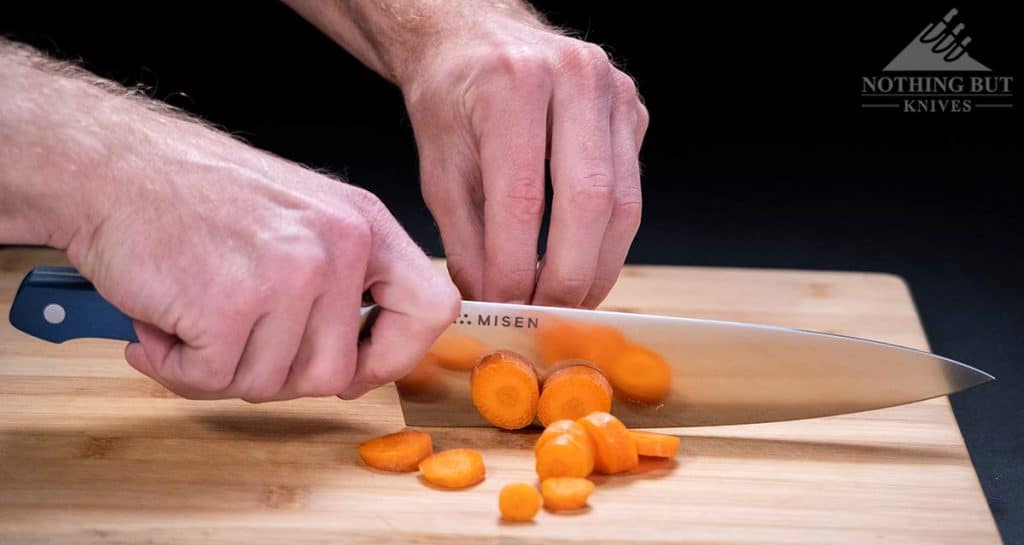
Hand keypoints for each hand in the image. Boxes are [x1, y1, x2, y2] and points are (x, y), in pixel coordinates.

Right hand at [82, 132, 458, 401]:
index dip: (396, 355)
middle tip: (230, 337)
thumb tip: (359, 368)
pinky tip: (160, 324)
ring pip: (270, 385)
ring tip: (190, 313)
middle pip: (334, 374)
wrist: (111, 165)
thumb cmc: (198, 196)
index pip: (433, 309)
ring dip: (218, 368)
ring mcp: (289, 274)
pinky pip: (212, 381)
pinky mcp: (230, 304)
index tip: (354, 366)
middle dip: (274, 373)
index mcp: (364, 224)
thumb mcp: (301, 217)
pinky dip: (176, 367)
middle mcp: (339, 246)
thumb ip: (343, 285)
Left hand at [401, 13, 647, 307]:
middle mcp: (572, 77)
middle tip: (543, 315)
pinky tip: (583, 262)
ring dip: (598, 266)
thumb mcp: (439, 166)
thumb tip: (493, 301)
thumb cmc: (452, 98)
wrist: (476, 37)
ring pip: (622, 203)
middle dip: (567, 275)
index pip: (523, 196)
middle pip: (588, 201)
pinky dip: (609, 238)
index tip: (504, 306)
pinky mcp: (634, 109)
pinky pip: (632, 190)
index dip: (515, 265)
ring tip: (567, 300)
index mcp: (512, 84)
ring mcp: (613, 89)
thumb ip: (464, 237)